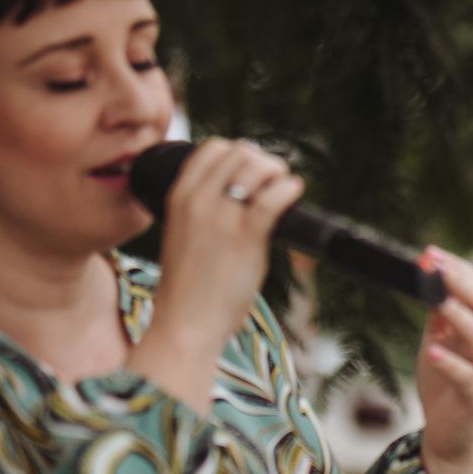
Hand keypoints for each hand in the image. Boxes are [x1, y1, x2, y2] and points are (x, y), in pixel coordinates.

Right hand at [131, 139, 303, 409]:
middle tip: (274, 182)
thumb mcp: (183, 236)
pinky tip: (293, 194)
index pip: (212, 149)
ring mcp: (222, 216)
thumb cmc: (188, 289)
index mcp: (179, 196)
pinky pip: (274, 196)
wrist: (184, 324)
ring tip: (284, 190)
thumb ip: (202, 212)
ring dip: (278, 173)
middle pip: (240, 152)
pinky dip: (290, 189)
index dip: (239, 154)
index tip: (253, 171)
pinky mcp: (246, 236)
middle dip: (263, 162)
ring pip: (257, 166)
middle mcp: (198, 200)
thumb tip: (239, 197)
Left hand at [414, 246, 472, 473]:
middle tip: (434, 265)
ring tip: (437, 301)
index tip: (430, 253)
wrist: (452, 436)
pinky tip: (432, 350)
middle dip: (459, 283)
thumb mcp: (437, 343)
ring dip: (459, 317)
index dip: (457, 269)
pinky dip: (450, 363)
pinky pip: (467, 378)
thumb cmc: (445, 386)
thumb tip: (426, 282)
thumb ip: (437, 317)